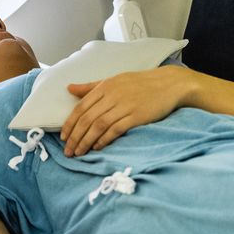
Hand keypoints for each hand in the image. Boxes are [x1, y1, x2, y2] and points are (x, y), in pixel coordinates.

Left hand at [61, 66, 194, 155]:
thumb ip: (91, 87)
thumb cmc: (140, 83)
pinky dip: (104, 139)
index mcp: (105, 86)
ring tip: (79, 153)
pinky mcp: (136, 116)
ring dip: (86, 141)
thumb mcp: (114, 80)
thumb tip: (69, 88)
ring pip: (98, 126)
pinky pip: (116, 129)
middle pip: (87, 118)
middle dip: (75, 137)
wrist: (169, 84)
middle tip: (68, 151)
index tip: (64, 137)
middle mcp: (112, 95)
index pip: (81, 107)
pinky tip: (98, 147)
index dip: (70, 123)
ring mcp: (124, 105)